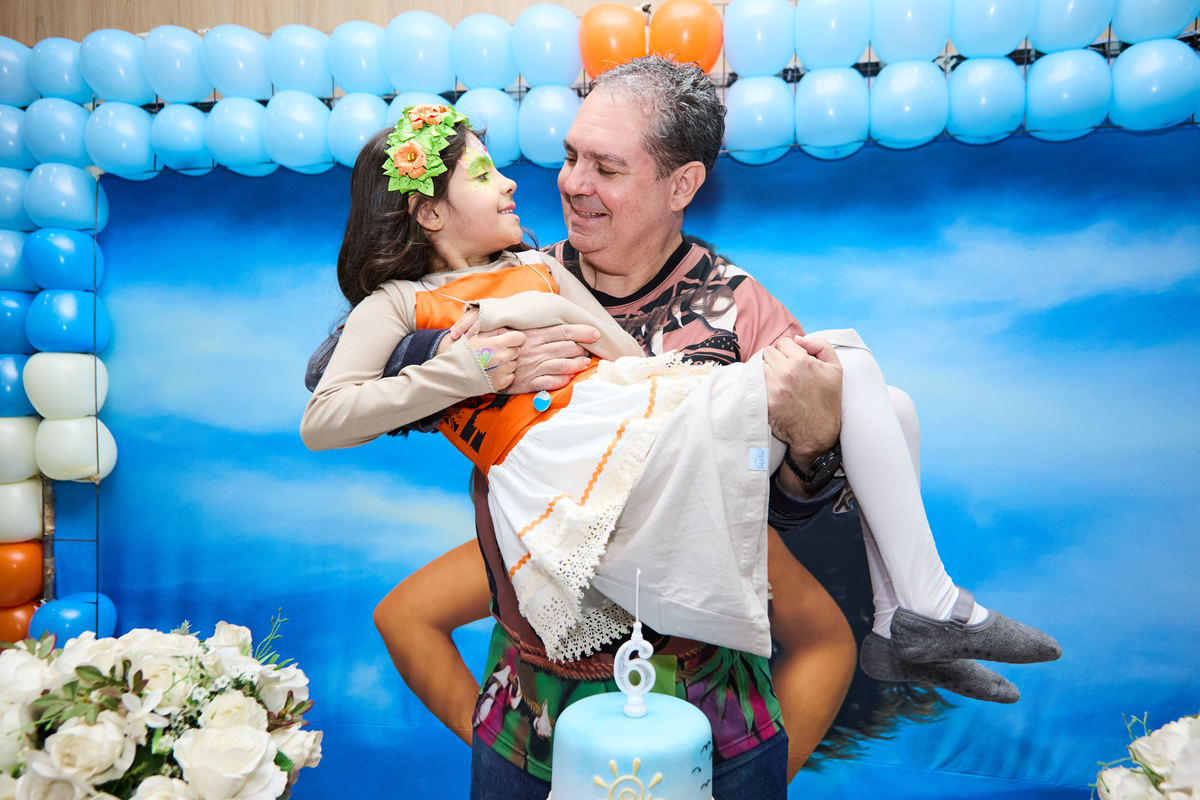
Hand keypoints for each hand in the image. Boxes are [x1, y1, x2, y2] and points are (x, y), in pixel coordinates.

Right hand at [444, 306, 523, 392]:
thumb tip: (505, 329)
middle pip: (517, 351)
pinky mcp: (501, 383)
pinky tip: (493, 372)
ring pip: (514, 364)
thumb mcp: (475, 336)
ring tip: (492, 363)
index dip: (513, 338)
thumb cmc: (463, 352)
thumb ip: (493, 332)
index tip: (507, 341)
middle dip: (509, 350)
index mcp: (497, 344)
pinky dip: (505, 375)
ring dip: (507, 363)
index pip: (519, 338)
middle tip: (495, 352)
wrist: (453, 374)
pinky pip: (511, 376)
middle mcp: (503, 357)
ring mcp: (503, 371)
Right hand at [504, 323, 598, 393]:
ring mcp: (533, 367)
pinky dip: (563, 379)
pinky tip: (569, 377)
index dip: (583, 332)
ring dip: (577, 365)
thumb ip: (529, 325)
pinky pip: (551, 382)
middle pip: (568, 348)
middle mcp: (536, 350)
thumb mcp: (509, 329)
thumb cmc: (496, 345)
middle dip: (582, 350)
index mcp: (534, 335)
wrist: (478, 365)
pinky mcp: (529, 383)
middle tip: (587, 350)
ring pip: (563, 365)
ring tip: (584, 363)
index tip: (596, 333)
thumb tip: (546, 316)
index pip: (564, 331)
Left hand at [762, 334, 842, 464]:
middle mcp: (785, 372)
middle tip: (784, 372)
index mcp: (801, 361)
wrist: (818, 432)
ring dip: (765, 370)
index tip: (792, 361)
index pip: (783, 342)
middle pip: (768, 352)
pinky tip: (770, 391)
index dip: (788, 351)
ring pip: (758, 365)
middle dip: (775, 359)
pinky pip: (754, 382)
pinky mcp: (764, 400)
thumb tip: (798, 338)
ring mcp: (772, 387)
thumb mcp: (835, 368)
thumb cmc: (827, 400)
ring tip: (776, 381)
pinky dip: (759, 384)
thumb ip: (820, 345)